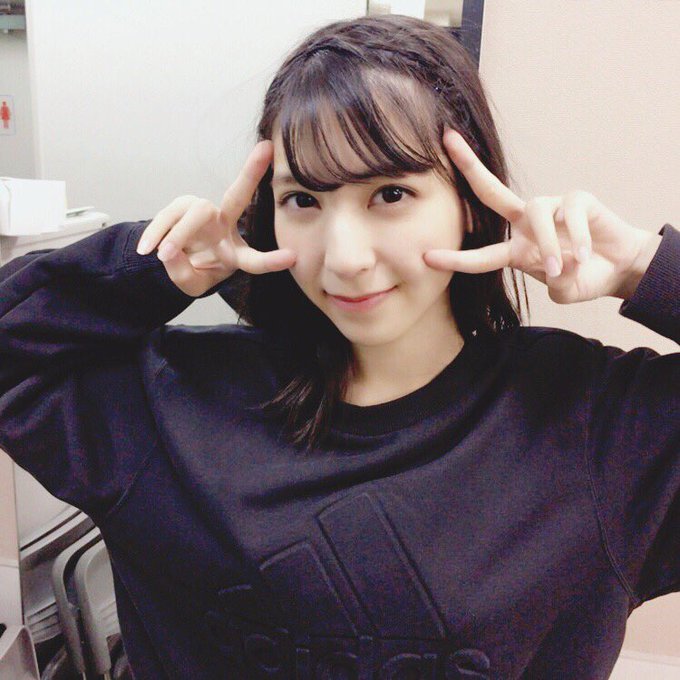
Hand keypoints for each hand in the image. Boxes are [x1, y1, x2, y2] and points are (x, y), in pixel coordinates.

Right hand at [136, 140, 295, 296]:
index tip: (292, 258)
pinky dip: (156, 233)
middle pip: (237, 198)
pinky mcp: (182, 207)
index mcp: (236, 254)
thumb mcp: (191, 284)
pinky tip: (146, 250)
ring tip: (161, 255)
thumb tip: (168, 253)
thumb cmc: (193, 272)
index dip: (271, 261)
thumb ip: (183, 274)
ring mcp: (203, 213)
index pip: (255, 259)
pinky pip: (168, 216)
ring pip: (195, 213)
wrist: (173, 261)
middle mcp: (224, 226)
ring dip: (176, 235)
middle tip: (265, 150)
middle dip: (251, 172)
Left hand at [423, 128, 651, 303]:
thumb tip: (557, 264)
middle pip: (491, 191)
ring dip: (548, 243)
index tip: (427, 257)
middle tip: (446, 140)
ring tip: (562, 266)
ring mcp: (551, 208)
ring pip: (536, 213)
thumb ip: (557, 284)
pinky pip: (571, 212)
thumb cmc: (583, 277)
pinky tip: (587, 252)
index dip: (456, 258)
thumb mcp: (565, 291)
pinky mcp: (577, 200)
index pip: (481, 254)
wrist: (619, 267)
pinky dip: (578, 236)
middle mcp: (526, 223)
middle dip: (469, 166)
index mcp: (516, 249)